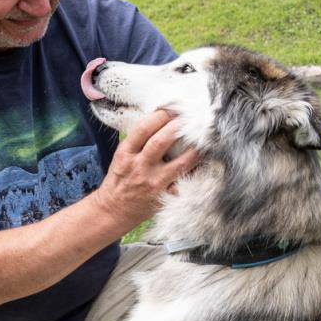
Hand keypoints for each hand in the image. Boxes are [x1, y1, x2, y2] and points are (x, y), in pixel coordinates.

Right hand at [93, 109, 199, 229]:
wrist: (114, 210)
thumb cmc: (120, 179)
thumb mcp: (121, 156)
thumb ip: (138, 141)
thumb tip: (162, 119)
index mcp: (126, 153)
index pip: (144, 128)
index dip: (161, 115)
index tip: (171, 110)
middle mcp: (140, 166)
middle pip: (162, 141)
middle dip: (179, 127)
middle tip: (190, 119)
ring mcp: (154, 182)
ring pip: (182, 162)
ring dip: (196, 149)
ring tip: (205, 139)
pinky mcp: (165, 196)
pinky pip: (187, 182)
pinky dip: (198, 172)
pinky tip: (207, 163)